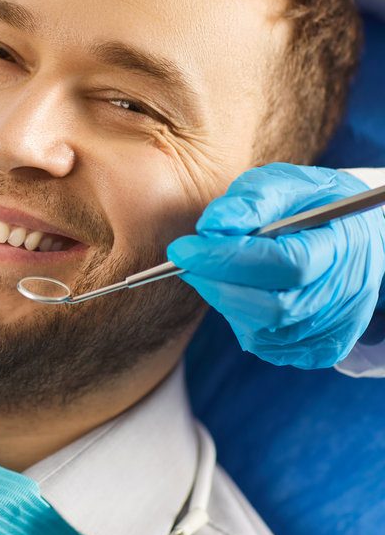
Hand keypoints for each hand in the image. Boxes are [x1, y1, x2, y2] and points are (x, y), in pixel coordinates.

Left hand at [167, 163, 384, 368]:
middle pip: (272, 307)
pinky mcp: (320, 350)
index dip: (226, 259)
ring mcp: (335, 328)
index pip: (284, 263)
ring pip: (262, 330)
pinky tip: (238, 290)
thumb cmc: (311, 205)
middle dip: (216, 284)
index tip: (181, 249)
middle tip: (185, 262)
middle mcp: (346, 295)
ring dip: (225, 299)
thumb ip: (250, 201)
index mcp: (342, 246)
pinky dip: (241, 318)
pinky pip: (266, 344)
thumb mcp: (286, 184)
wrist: (354, 237)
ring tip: (216, 270)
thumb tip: (210, 226)